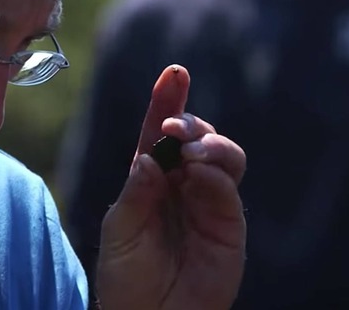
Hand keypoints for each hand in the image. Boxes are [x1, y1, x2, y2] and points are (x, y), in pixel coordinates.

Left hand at [96, 65, 245, 309]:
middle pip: (195, 137)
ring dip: (209, 143)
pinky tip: (198, 172)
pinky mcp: (228, 227)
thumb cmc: (126, 276)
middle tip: (173, 124)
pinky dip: (216, 174)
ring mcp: (208, 203)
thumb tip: (151, 157)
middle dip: (189, 121)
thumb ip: (136, 192)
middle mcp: (182, 185)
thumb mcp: (119, 230)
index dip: (167, 101)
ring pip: (223, 156)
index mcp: (151, 179)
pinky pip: (228, 191)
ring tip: (189, 149)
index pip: (159, 133)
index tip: (173, 73)